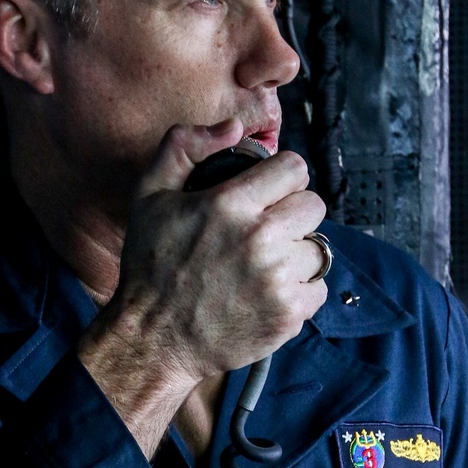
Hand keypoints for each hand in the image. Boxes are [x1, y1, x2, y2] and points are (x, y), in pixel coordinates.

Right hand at [78, 118, 327, 454]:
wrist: (153, 340)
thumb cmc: (150, 267)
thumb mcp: (149, 195)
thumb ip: (184, 146)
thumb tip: (234, 128)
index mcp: (230, 205)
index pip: (295, 168)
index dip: (281, 177)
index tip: (268, 191)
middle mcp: (260, 240)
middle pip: (314, 206)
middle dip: (292, 213)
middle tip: (266, 230)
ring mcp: (278, 280)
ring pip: (318, 249)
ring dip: (296, 254)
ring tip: (264, 265)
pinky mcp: (288, 315)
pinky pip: (318, 288)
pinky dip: (299, 290)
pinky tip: (269, 292)